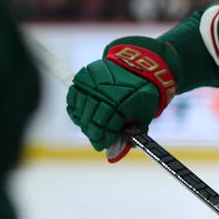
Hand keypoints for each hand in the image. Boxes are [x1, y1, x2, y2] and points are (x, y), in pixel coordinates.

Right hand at [65, 39, 178, 159]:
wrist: (139, 64)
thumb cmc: (144, 92)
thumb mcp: (145, 114)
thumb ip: (133, 134)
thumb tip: (118, 154)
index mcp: (121, 103)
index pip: (105, 128)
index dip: (103, 139)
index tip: (102, 145)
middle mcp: (104, 93)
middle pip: (91, 122)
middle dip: (93, 134)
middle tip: (97, 139)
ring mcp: (92, 84)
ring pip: (80, 111)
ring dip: (84, 123)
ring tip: (91, 126)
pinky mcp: (84, 76)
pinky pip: (73, 98)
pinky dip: (76, 109)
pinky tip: (83, 114)